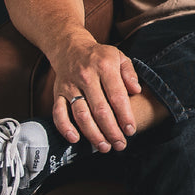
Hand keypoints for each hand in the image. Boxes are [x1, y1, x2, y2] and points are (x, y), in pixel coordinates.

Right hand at [50, 34, 141, 151]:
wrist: (70, 48)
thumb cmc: (99, 56)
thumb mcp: (119, 57)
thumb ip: (129, 73)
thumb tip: (137, 90)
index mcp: (104, 67)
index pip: (116, 96)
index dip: (124, 115)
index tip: (130, 130)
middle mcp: (86, 77)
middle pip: (99, 109)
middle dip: (111, 130)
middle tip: (120, 144)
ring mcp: (70, 86)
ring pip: (80, 114)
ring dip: (92, 134)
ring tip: (104, 147)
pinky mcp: (57, 93)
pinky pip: (58, 113)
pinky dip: (65, 128)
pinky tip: (76, 139)